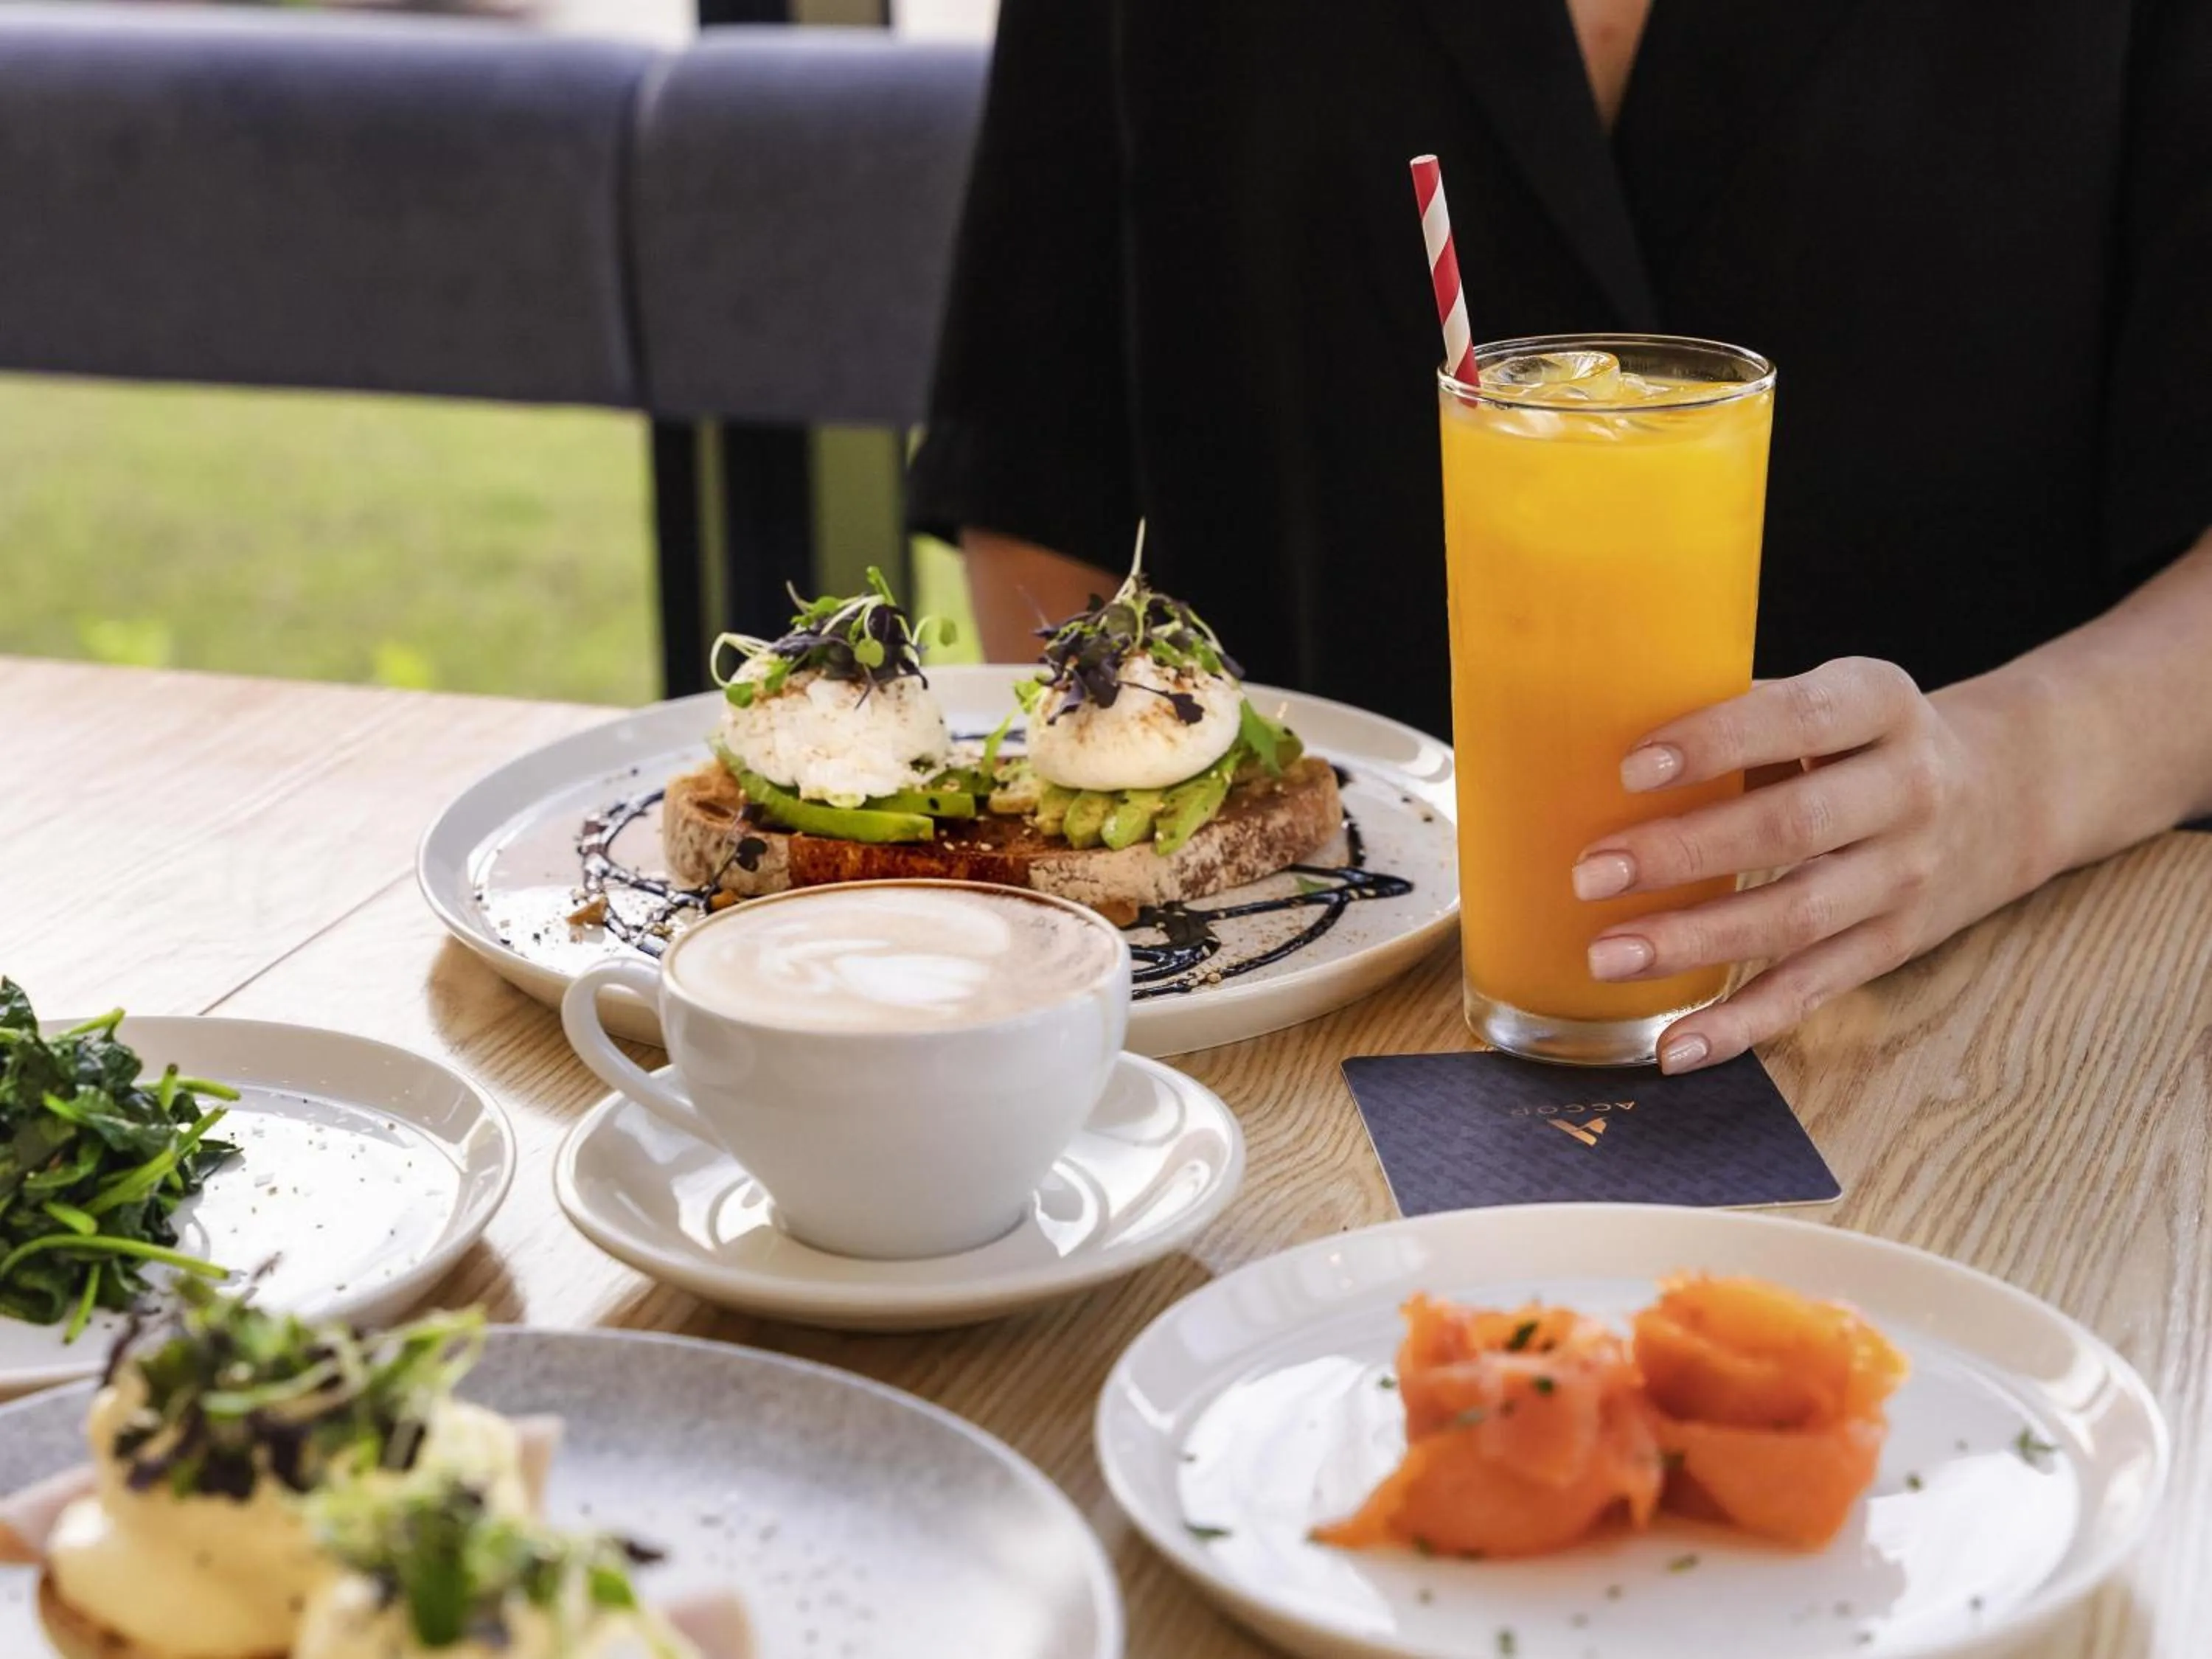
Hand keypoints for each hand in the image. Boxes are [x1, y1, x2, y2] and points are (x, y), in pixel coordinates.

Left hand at [1571, 657, 2036, 1072]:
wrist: (2008, 793)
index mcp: (1882, 704)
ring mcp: (1905, 877)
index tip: (1631, 768)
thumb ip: (1743, 712)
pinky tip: (1673, 1047)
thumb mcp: (1834, 698)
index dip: (1717, 742)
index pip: (1801, 719)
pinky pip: (1811, 990)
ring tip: (1607, 956)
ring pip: (1796, 919)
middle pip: (1791, 828)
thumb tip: (1598, 728)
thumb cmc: (1868, 738)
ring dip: (1695, 942)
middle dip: (1684, 854)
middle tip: (1592, 873)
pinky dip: (1739, 1026)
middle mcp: (1906, 791)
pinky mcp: (1893, 945)